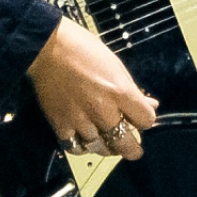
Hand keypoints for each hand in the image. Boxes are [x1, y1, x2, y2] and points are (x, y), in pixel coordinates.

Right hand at [27, 15, 158, 160]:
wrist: (46, 47)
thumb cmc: (81, 48)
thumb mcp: (115, 65)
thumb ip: (132, 89)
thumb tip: (150, 104)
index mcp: (120, 91)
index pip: (146, 120)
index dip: (145, 121)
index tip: (141, 120)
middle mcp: (103, 109)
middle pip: (126, 143)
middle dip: (132, 148)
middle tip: (133, 149)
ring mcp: (81, 119)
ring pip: (101, 148)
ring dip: (107, 148)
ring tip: (108, 144)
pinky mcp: (61, 124)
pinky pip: (75, 147)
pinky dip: (82, 147)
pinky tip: (85, 141)